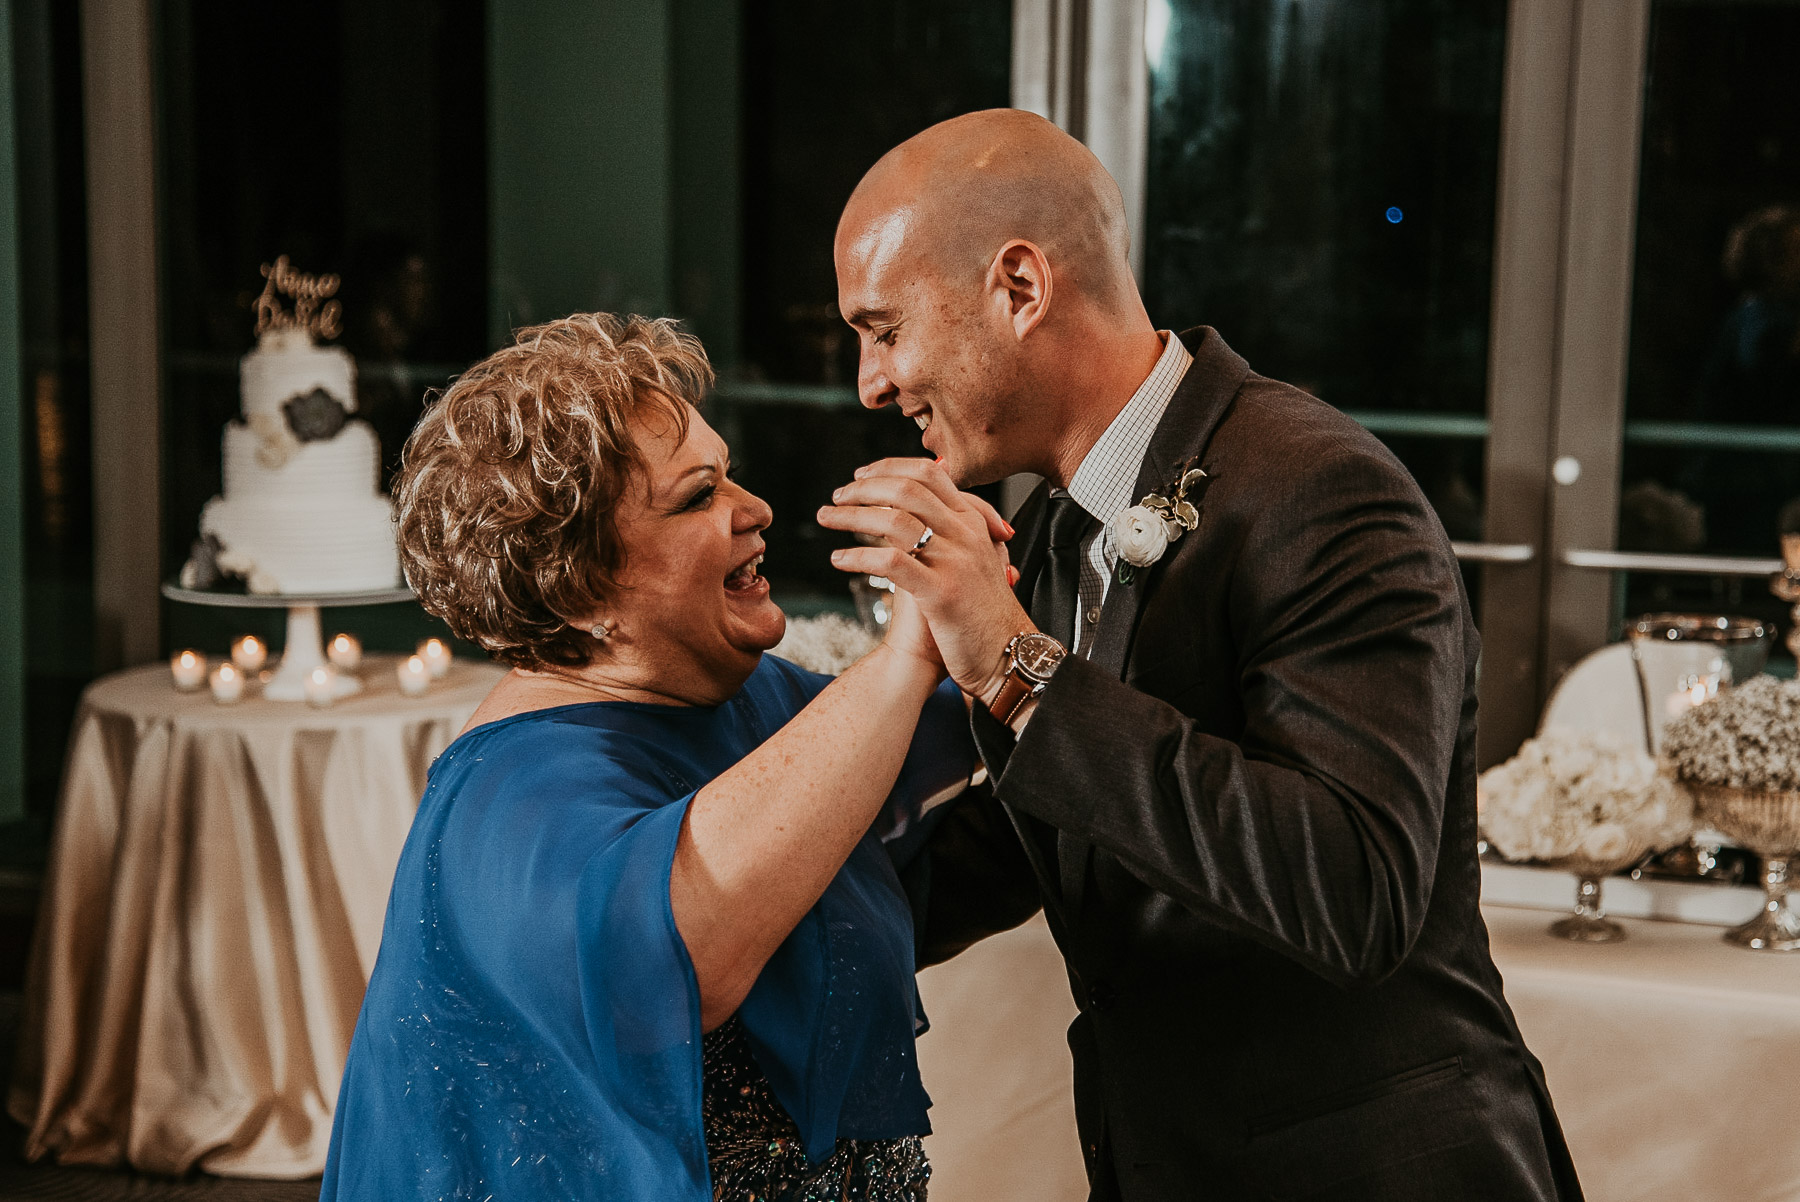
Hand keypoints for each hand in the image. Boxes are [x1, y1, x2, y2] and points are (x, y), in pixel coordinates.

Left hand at [818, 458, 1031, 700]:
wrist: (1009, 657)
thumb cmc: (984, 615)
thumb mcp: (976, 563)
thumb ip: (953, 535)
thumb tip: (916, 514)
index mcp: (972, 523)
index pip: (928, 474)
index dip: (889, 467)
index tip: (861, 475)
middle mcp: (965, 535)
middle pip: (906, 489)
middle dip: (863, 488)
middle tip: (838, 496)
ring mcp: (954, 562)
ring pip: (894, 520)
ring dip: (851, 516)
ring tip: (827, 518)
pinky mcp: (941, 592)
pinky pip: (890, 562)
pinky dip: (858, 556)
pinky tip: (839, 559)